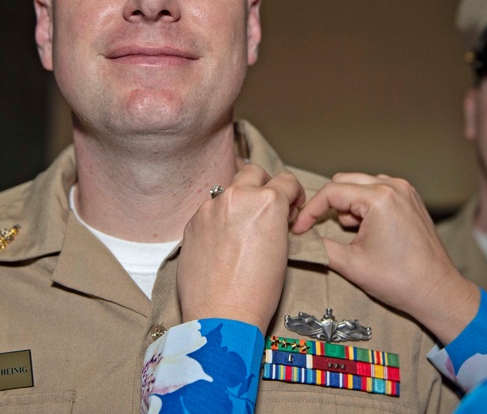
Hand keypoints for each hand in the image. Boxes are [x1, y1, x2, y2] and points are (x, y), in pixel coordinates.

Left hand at [178, 164, 305, 331]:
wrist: (221, 315)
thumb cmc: (258, 292)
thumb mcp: (282, 251)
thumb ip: (277, 222)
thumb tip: (274, 216)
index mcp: (267, 202)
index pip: (287, 181)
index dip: (294, 195)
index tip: (291, 208)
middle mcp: (237, 197)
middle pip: (254, 172)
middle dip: (264, 186)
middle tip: (266, 210)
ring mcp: (210, 207)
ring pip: (228, 191)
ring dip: (238, 203)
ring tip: (240, 231)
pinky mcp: (192, 222)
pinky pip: (210, 210)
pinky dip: (218, 219)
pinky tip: (221, 244)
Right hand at [292, 173, 478, 344]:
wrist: (437, 292)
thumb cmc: (399, 280)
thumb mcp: (351, 265)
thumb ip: (320, 247)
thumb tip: (298, 240)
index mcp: (379, 198)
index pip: (331, 192)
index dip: (310, 210)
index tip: (299, 229)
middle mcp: (394, 186)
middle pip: (344, 181)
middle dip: (328, 205)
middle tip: (318, 228)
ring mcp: (405, 191)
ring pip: (360, 184)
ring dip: (347, 204)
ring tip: (350, 233)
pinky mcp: (411, 199)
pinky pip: (377, 191)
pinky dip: (364, 205)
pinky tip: (366, 229)